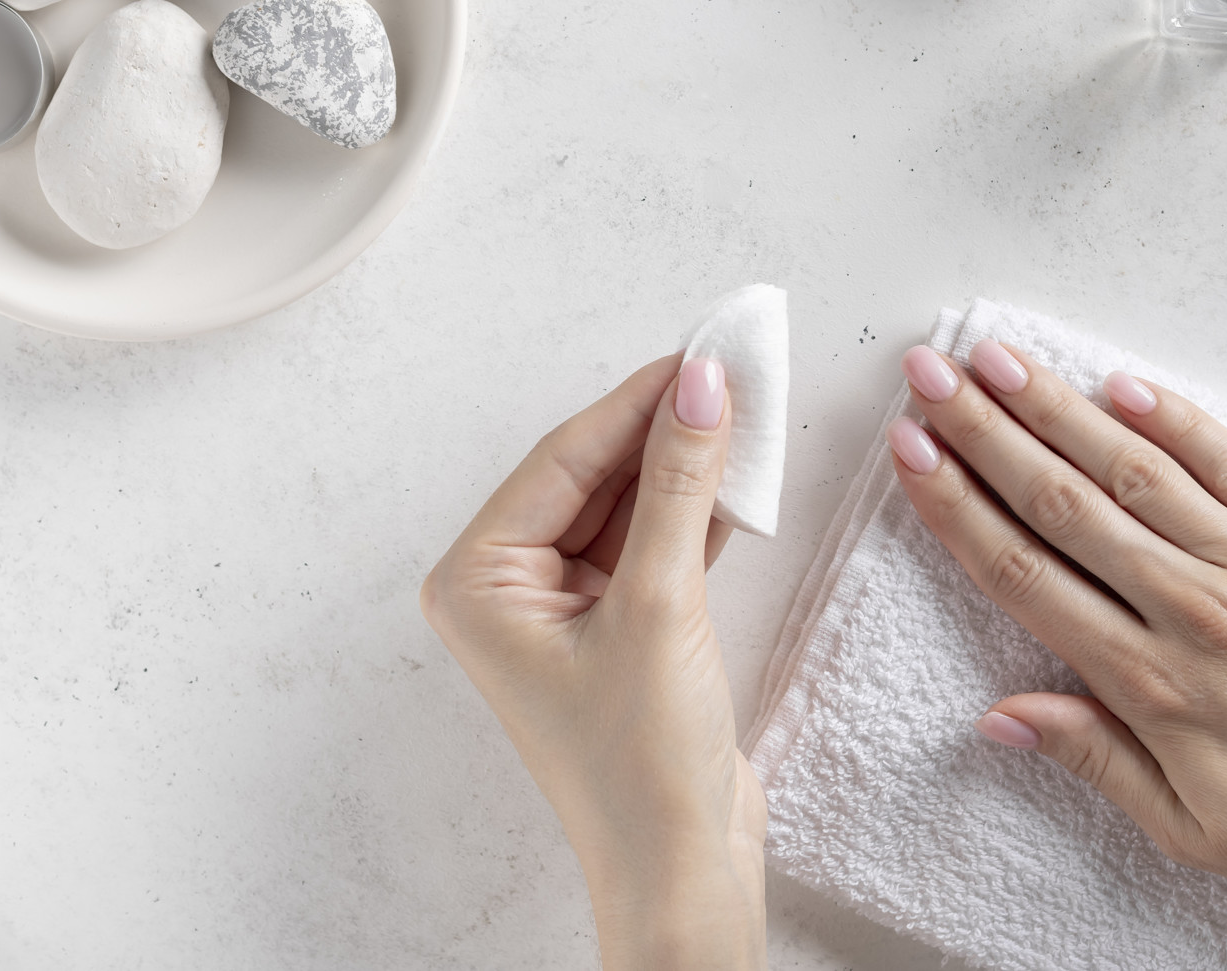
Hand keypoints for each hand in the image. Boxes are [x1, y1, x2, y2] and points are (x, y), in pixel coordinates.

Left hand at [422, 354, 765, 970]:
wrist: (682, 872)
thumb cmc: (640, 765)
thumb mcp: (659, 605)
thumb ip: (679, 486)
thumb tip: (701, 389)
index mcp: (478, 580)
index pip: (564, 459)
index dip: (637, 401)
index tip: (703, 354)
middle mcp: (508, 588)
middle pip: (593, 475)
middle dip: (665, 427)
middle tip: (733, 370)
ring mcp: (562, 609)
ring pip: (629, 505)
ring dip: (687, 465)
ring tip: (748, 410)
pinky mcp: (617, 627)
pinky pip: (652, 543)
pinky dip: (698, 512)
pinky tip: (741, 475)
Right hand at [889, 340, 1226, 970]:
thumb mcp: (1192, 830)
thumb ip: (1093, 758)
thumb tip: (1000, 715)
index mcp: (1152, 685)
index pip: (1026, 573)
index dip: (958, 506)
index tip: (912, 453)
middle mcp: (1197, 609)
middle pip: (1063, 501)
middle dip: (984, 432)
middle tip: (929, 375)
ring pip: (1136, 468)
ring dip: (1057, 407)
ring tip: (998, 359)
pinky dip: (1176, 418)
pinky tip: (1121, 384)